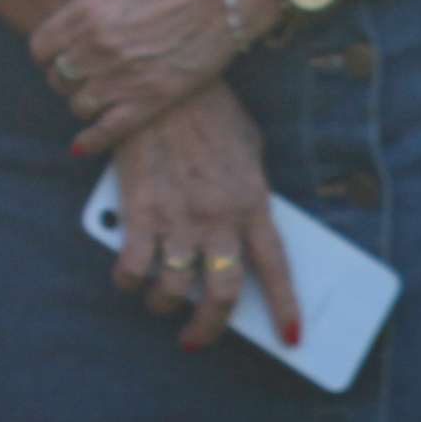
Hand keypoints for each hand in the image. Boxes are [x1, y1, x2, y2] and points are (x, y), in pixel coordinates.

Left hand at [22, 0, 268, 155]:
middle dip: (61, 72)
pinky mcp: (155, 98)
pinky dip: (91, 140)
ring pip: (79, 104)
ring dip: (80, 99)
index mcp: (86, 11)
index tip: (56, 48)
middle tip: (76, 67)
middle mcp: (101, 47)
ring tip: (92, 89)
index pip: (39, 46)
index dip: (44, 49)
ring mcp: (127, 76)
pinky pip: (111, 130)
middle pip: (57, 76)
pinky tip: (80, 146)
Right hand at [105, 84, 299, 351]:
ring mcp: (177, 217)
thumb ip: (248, 193)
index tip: (290, 337)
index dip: (284, 308)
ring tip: (161, 304)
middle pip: (222, 293)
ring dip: (165, 306)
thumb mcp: (247, 149)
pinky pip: (133, 265)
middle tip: (198, 336)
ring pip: (175, 288)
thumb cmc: (207, 112)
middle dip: (210, 326)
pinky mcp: (139, 210)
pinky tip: (130, 279)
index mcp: (252, 202)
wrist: (160, 84)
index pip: (275, 268)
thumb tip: (242, 234)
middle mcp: (218, 218)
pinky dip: (130, 280)